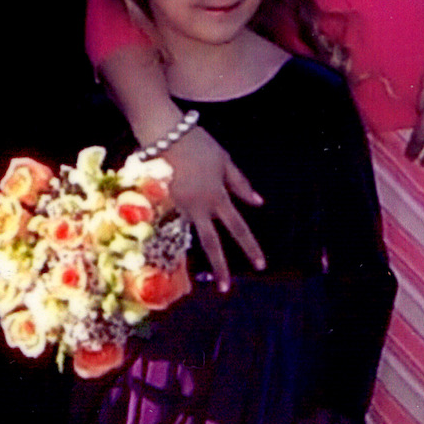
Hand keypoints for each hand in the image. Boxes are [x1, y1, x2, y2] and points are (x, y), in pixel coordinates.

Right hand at [163, 127, 263, 292]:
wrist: (164, 134)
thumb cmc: (198, 144)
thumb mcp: (225, 161)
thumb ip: (240, 183)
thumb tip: (258, 202)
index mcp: (217, 197)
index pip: (238, 228)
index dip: (250, 247)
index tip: (260, 265)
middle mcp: (199, 207)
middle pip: (211, 243)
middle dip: (220, 267)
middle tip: (226, 289)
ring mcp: (178, 207)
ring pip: (193, 233)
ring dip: (201, 247)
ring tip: (208, 267)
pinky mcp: (163, 202)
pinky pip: (178, 218)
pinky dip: (183, 221)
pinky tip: (182, 219)